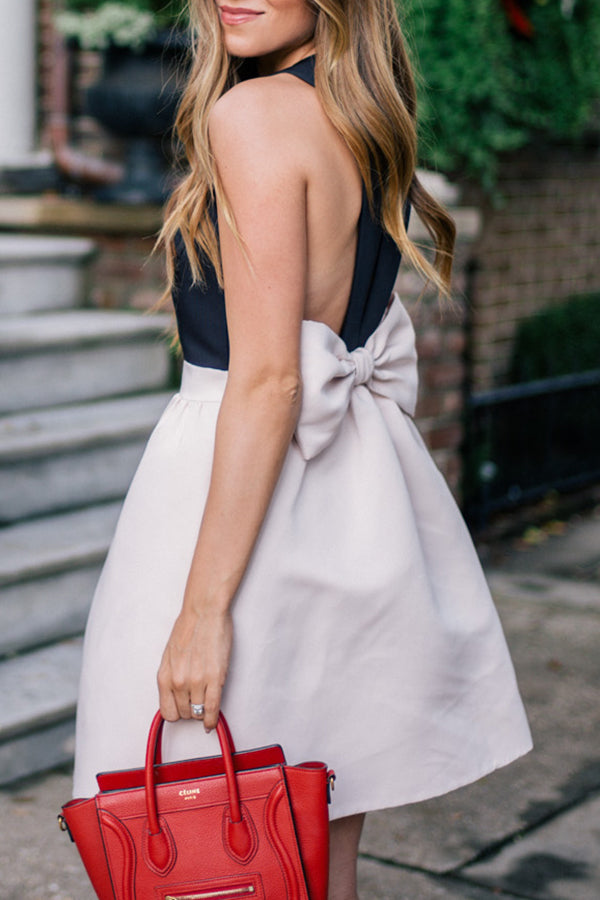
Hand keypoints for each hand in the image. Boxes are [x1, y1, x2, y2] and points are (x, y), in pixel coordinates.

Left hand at [157, 605, 232, 731]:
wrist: (204, 612)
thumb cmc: (188, 629)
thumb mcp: (170, 656)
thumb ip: (171, 677)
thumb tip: (175, 695)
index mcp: (164, 676)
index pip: (167, 712)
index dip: (176, 713)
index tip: (183, 710)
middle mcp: (178, 682)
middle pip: (183, 714)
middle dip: (190, 710)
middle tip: (196, 702)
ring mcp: (196, 682)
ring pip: (197, 713)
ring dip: (201, 712)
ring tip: (205, 704)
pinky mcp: (215, 678)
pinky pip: (211, 708)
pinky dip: (211, 719)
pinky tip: (211, 722)